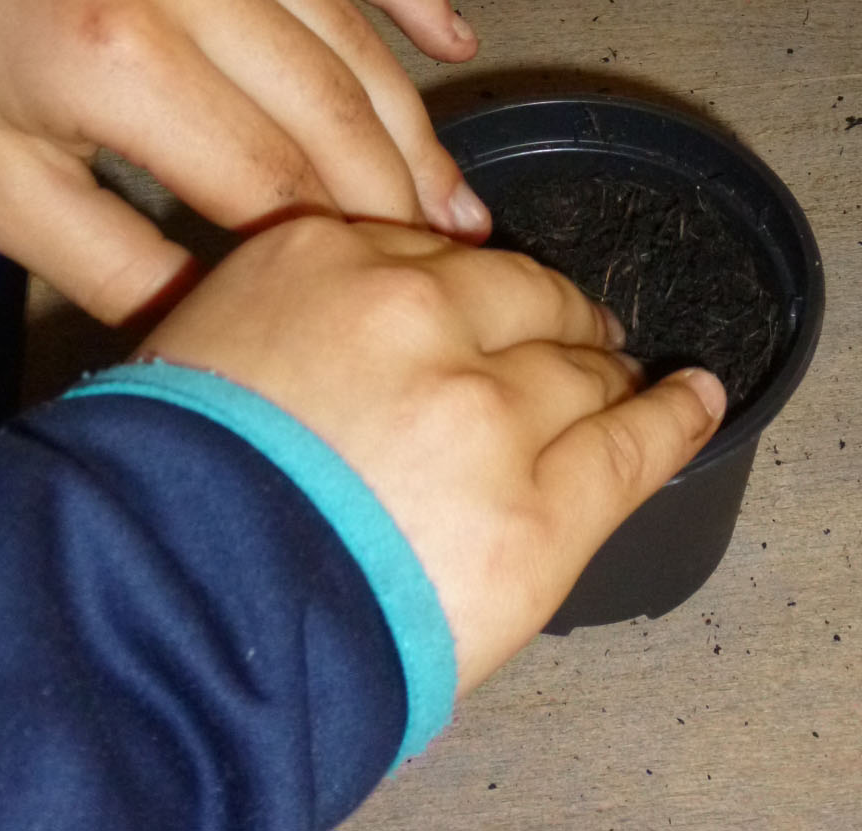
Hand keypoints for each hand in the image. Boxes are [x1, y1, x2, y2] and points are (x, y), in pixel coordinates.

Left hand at [0, 0, 490, 323]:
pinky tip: (453, 43)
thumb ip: (118, 269)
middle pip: (329, 108)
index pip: (265, 176)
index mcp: (122, 61)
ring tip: (458, 203)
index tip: (371, 307)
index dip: (327, 250)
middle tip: (449, 269)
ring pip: (350, 35)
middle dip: (392, 199)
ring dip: (411, 124)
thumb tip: (228, 332)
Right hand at [140, 217, 726, 692]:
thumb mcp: (201, 344)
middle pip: (520, 292)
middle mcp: (415, 310)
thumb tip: (363, 317)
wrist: (165, 613)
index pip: (431, 248)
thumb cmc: (163, 492)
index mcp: (325, 253)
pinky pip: (634, 446)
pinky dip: (674, 415)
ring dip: (602, 370)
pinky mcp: (540, 510)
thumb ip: (296, 305)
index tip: (480, 301)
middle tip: (564, 336)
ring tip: (622, 374)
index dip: (464, 284)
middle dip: (545, 316)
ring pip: (580, 365)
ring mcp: (486, 407)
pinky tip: (698, 397)